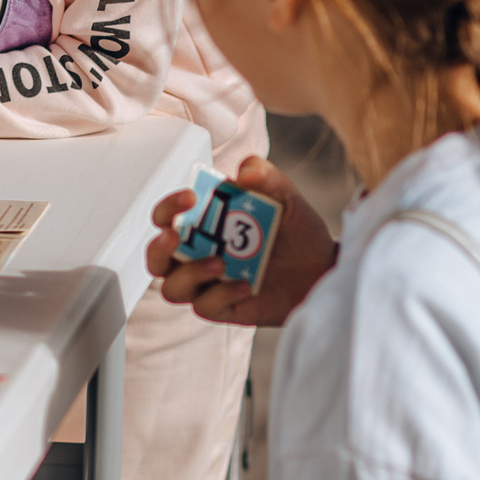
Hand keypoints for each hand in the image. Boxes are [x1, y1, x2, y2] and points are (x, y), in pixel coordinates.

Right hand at [144, 156, 336, 326]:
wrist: (323, 269)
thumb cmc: (297, 232)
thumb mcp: (285, 196)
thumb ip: (265, 174)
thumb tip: (244, 172)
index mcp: (204, 224)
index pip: (167, 217)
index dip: (169, 208)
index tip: (190, 198)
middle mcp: (198, 254)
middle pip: (156, 257)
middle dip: (160, 246)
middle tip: (176, 235)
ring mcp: (208, 283)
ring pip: (172, 288)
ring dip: (190, 274)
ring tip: (219, 263)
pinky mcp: (223, 308)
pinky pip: (205, 307)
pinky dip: (221, 295)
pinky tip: (245, 284)